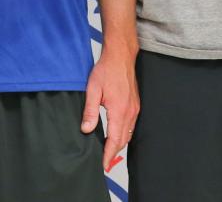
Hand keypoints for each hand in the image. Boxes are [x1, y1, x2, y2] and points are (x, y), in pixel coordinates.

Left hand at [81, 48, 138, 168]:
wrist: (121, 57)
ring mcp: (134, 109)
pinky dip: (123, 134)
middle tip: (104, 162)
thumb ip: (90, 111)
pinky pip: (131, 125)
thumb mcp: (92, 90)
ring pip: (128, 134)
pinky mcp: (135, 105)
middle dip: (113, 152)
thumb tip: (86, 129)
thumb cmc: (106, 70)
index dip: (108, 154)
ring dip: (119, 144)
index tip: (103, 165)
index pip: (115, 140)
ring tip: (108, 152)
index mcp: (119, 111)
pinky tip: (116, 134)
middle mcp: (130, 112)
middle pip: (123, 140)